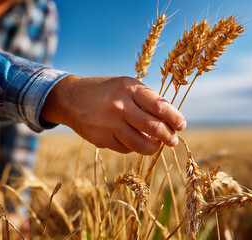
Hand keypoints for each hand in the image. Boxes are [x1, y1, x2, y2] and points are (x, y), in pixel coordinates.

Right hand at [41, 75, 185, 154]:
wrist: (70, 98)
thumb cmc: (106, 91)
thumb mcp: (125, 85)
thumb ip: (145, 100)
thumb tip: (170, 120)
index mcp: (128, 88)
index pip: (158, 105)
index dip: (174, 117)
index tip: (181, 125)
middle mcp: (119, 105)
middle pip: (152, 126)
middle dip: (168, 136)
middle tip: (173, 140)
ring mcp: (109, 124)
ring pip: (140, 143)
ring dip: (154, 147)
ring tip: (158, 145)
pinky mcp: (101, 139)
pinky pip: (126, 149)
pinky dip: (135, 148)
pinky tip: (137, 143)